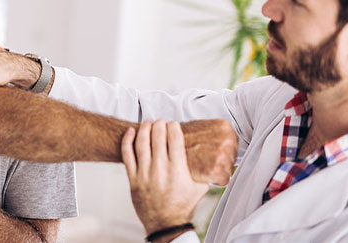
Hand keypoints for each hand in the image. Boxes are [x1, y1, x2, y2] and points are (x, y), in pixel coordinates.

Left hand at [122, 120, 208, 234]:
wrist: (167, 225)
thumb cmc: (184, 206)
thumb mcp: (200, 188)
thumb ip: (206, 172)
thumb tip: (220, 159)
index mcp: (178, 171)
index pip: (174, 140)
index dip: (173, 127)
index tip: (174, 124)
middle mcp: (160, 170)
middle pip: (157, 138)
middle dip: (159, 125)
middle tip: (161, 121)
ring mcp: (145, 174)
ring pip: (141, 144)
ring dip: (144, 129)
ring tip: (148, 122)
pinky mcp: (134, 179)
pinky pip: (127, 156)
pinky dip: (127, 141)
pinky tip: (130, 132)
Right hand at [181, 119, 236, 184]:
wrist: (166, 146)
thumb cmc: (182, 139)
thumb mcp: (203, 129)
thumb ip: (217, 135)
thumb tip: (231, 144)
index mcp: (225, 127)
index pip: (233, 146)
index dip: (219, 152)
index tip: (207, 152)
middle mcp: (227, 139)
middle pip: (232, 158)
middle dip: (219, 162)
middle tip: (203, 158)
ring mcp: (223, 153)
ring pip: (228, 170)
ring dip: (216, 171)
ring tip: (201, 164)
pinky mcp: (216, 168)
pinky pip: (223, 180)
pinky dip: (213, 180)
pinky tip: (202, 171)